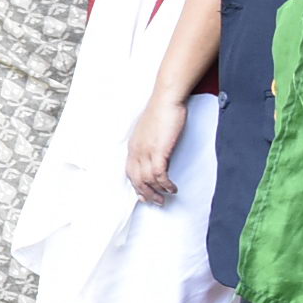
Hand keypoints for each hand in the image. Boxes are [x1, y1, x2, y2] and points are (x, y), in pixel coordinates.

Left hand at [127, 89, 187, 204]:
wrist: (166, 99)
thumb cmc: (161, 112)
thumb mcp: (150, 131)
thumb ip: (150, 144)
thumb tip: (156, 154)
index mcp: (133, 146)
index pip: (129, 172)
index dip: (136, 186)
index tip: (143, 195)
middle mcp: (136, 150)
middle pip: (136, 179)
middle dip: (146, 193)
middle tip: (157, 202)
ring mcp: (146, 151)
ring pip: (148, 180)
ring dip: (158, 191)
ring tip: (167, 197)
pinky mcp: (158, 150)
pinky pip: (160, 174)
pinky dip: (166, 184)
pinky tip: (172, 188)